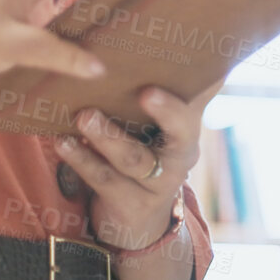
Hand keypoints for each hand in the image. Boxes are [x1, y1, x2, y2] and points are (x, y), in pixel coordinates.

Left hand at [60, 78, 225, 251]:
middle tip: (140, 92)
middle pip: (176, 137)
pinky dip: (82, 159)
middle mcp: (180, 161)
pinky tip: (64, 142)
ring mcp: (156, 185)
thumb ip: (185, 98)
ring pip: (134, 159)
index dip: (174, 104)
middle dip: (163, 113)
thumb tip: (216, 59)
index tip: (152, 88)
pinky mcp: (130, 205)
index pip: (191, 114)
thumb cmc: (152, 158)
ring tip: (84, 116)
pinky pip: (105, 181)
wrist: (140, 219)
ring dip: (108, 136)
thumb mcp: (170, 132)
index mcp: (189, 135)